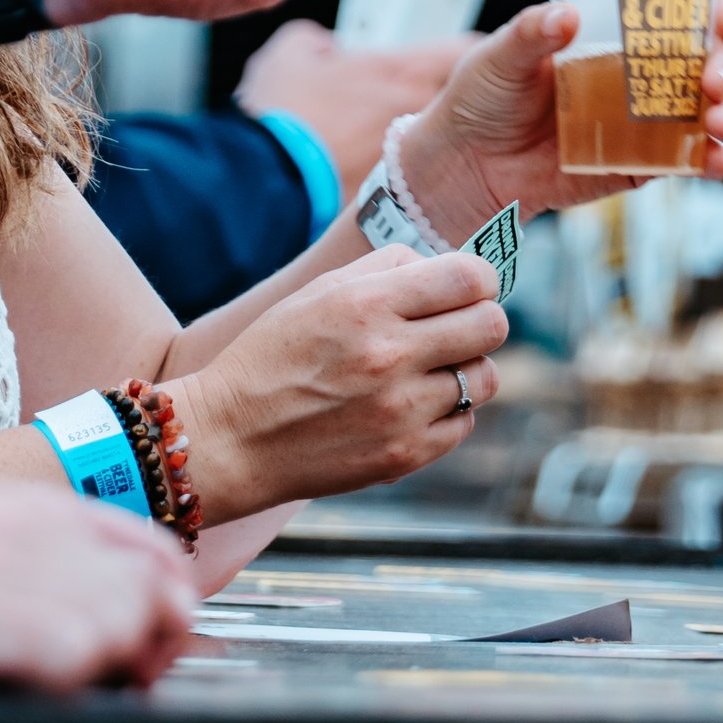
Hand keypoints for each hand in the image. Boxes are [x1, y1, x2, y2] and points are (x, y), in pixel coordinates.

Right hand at [0, 486, 196, 722]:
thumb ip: (46, 581)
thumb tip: (138, 619)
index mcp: (9, 510)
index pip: (140, 539)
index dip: (167, 597)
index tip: (159, 646)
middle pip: (134, 581)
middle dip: (148, 643)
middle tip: (122, 685)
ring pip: (108, 612)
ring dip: (107, 666)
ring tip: (69, 694)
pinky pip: (58, 643)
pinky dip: (68, 678)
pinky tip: (36, 696)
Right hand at [173, 253, 506, 516]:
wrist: (230, 439)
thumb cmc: (273, 356)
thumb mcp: (320, 292)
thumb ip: (388, 268)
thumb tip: (446, 267)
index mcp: (368, 304)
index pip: (471, 277)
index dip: (477, 279)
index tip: (465, 289)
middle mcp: (390, 355)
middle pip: (492, 326)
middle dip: (479, 320)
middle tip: (454, 328)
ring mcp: (401, 410)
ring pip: (485, 378)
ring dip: (466, 369)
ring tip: (430, 370)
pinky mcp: (404, 455)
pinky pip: (464, 424)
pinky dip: (448, 412)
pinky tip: (413, 405)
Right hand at [237, 20, 464, 187]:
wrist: (267, 180)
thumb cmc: (282, 114)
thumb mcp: (291, 53)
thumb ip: (317, 42)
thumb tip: (323, 49)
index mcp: (397, 70)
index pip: (463, 51)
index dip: (467, 52)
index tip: (462, 56)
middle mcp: (413, 112)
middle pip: (452, 100)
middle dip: (440, 97)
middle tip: (412, 99)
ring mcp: (409, 157)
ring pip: (432, 141)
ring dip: (417, 139)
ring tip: (374, 139)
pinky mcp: (393, 192)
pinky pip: (406, 178)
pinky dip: (394, 175)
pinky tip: (359, 172)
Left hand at [394, 0, 722, 240]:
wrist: (467, 164)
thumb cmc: (484, 95)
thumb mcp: (500, 55)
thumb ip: (531, 34)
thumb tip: (567, 16)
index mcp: (615, 28)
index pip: (682, 1)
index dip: (715, 0)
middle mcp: (641, 68)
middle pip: (711, 53)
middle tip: (713, 76)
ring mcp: (647, 116)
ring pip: (710, 105)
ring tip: (716, 119)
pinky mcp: (641, 162)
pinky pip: (688, 159)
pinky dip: (712, 160)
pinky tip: (716, 160)